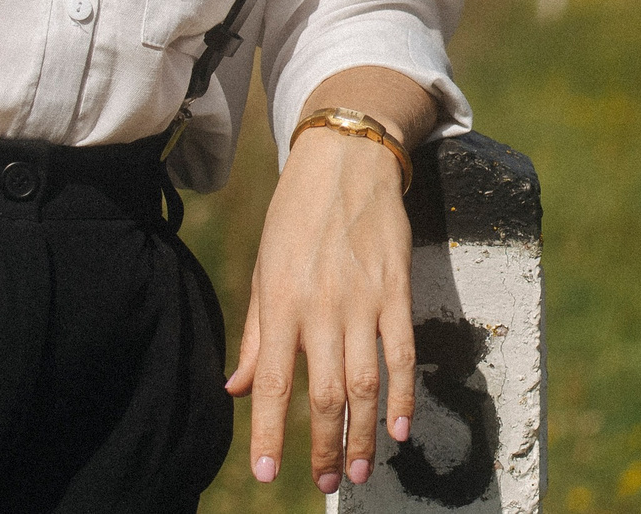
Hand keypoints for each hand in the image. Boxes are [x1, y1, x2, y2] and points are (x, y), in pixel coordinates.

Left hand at [227, 71, 433, 493]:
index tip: (266, 473)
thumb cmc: (295, 216)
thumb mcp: (264, 268)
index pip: (274, 382)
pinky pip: (402, 352)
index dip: (270, 432)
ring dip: (365, 434)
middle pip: (326, 395)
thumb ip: (254, 333)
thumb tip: (237, 389)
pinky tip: (400, 428)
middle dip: (326, 447)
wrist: (346, 159)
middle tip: (329, 482)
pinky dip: (403, 394)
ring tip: (361, 469)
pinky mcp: (396, 290)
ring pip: (366, 383)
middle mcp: (321, 307)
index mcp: (281, 302)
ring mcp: (363, 300)